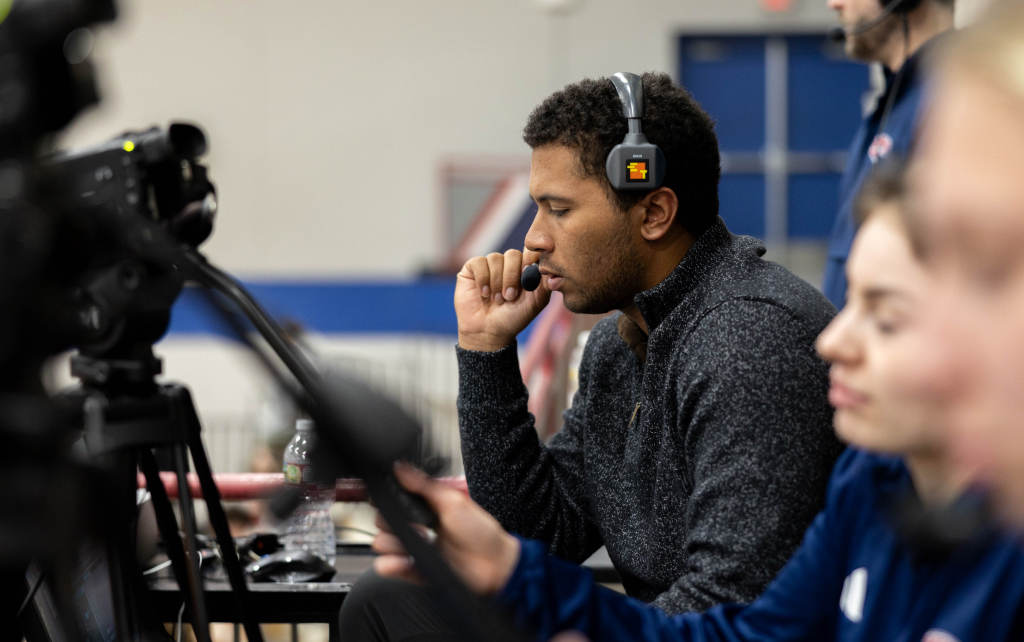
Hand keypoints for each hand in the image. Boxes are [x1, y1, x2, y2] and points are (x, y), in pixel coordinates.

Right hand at [372, 463, 520, 595]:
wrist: (495, 565)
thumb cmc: (482, 531)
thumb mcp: (452, 501)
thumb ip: (424, 485)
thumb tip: (400, 466)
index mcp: (427, 507)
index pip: (395, 500)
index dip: (383, 499)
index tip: (377, 498)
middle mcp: (419, 526)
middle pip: (384, 522)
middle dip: (384, 521)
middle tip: (400, 522)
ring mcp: (417, 548)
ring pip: (384, 544)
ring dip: (388, 543)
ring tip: (403, 542)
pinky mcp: (416, 569)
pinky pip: (392, 568)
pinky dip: (391, 565)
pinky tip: (400, 560)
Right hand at [455, 249, 551, 351]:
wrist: (488, 332)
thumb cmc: (514, 318)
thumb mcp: (536, 302)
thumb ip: (546, 283)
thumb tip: (551, 267)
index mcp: (526, 269)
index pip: (531, 251)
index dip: (531, 258)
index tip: (528, 272)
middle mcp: (508, 264)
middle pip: (513, 254)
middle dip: (512, 277)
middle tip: (510, 297)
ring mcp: (490, 265)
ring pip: (495, 258)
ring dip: (496, 282)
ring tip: (496, 300)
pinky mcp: (473, 268)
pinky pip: (479, 262)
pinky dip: (483, 279)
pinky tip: (484, 293)